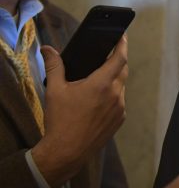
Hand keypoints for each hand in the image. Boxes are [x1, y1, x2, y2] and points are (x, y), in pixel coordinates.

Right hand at [32, 36, 128, 187]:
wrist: (67, 151)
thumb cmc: (61, 120)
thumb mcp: (55, 90)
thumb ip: (54, 66)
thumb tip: (48, 49)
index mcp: (102, 84)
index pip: (120, 58)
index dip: (123, 45)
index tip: (122, 36)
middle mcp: (116, 95)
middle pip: (122, 71)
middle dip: (117, 61)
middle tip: (107, 56)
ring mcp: (120, 108)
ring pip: (122, 86)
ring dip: (114, 80)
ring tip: (99, 78)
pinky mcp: (120, 120)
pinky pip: (120, 101)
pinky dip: (113, 95)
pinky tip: (100, 98)